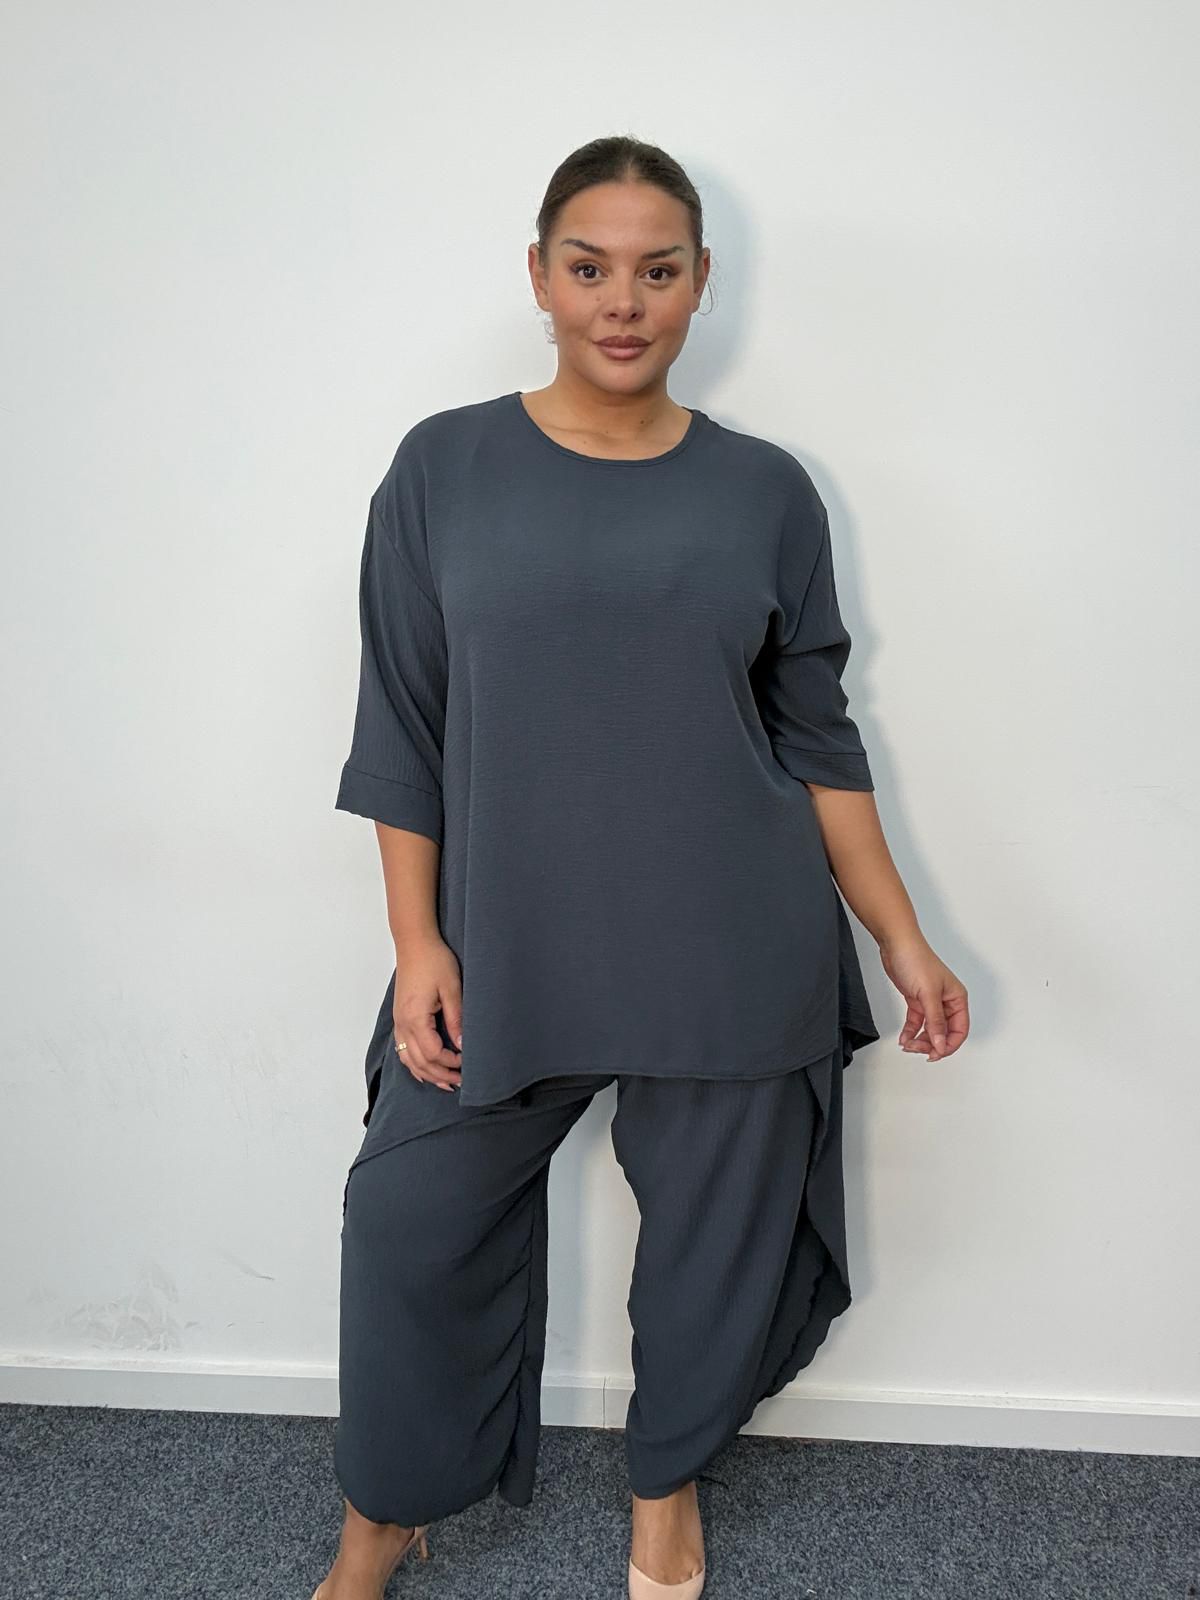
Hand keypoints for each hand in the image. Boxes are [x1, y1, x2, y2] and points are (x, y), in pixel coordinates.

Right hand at [391, 935, 463, 1090]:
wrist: (415, 943)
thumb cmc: (434, 961)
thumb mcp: (452, 989)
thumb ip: (456, 1019)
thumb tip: (463, 1045)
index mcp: (415, 1018)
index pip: (432, 1053)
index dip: (450, 1063)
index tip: (467, 1062)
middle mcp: (402, 1024)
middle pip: (419, 1062)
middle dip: (440, 1074)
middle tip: (460, 1081)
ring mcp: (398, 1022)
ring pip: (408, 1059)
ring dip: (427, 1073)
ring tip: (446, 1082)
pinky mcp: (399, 1017)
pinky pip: (403, 1049)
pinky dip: (414, 1064)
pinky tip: (425, 1071)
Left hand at [878, 935, 968, 1060]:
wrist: (896, 944)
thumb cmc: (916, 959)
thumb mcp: (928, 994)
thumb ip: (935, 1021)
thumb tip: (941, 1043)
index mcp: (957, 999)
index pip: (960, 1030)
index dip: (949, 1045)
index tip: (935, 1053)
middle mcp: (946, 1002)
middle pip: (944, 1032)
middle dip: (931, 1043)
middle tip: (917, 1049)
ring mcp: (931, 1001)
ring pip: (930, 1029)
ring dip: (920, 1039)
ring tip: (908, 1044)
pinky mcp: (916, 1000)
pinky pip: (917, 1022)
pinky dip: (910, 1031)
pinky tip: (904, 1038)